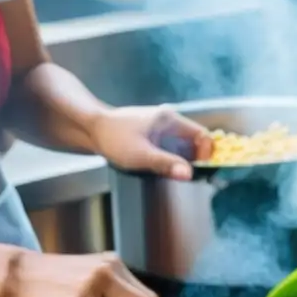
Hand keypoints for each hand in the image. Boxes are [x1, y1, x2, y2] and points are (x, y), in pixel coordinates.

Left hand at [89, 106, 213, 179]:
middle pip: (195, 140)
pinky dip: (174, 158)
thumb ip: (166, 163)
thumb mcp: (141, 155)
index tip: (200, 169)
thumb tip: (189, 174)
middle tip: (192, 177)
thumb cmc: (114, 138)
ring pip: (183, 145)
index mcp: (170, 120)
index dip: (206, 153)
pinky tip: (166, 169)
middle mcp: (168, 120)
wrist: (90, 128)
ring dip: (185, 160)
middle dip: (197, 159)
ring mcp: (161, 127)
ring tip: (179, 175)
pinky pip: (172, 146)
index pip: (202, 134)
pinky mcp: (153, 134)